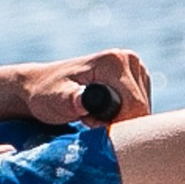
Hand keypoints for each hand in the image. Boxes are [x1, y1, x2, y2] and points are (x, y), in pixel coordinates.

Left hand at [15, 50, 151, 124]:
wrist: (41, 85)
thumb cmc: (45, 93)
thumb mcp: (55, 99)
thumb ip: (71, 100)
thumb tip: (84, 101)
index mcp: (116, 61)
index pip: (135, 106)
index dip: (115, 123)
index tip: (89, 122)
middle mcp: (130, 60)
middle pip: (142, 108)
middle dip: (118, 122)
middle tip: (88, 118)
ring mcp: (136, 69)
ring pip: (143, 109)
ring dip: (120, 119)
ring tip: (93, 114)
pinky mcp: (138, 79)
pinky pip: (140, 107)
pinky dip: (123, 116)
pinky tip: (103, 111)